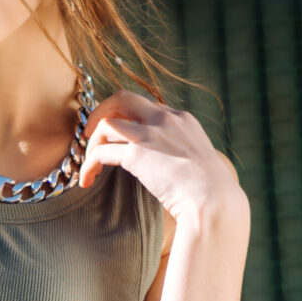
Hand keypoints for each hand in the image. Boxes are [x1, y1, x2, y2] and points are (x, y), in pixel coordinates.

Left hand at [77, 91, 248, 237]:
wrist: (214, 201)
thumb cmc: (211, 193)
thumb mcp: (199, 163)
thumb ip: (182, 156)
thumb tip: (173, 170)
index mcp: (182, 119)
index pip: (146, 106)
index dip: (127, 117)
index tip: (119, 134)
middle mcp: (165, 119)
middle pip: (123, 98)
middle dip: (101, 111)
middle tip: (89, 133)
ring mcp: (150, 134)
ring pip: (106, 124)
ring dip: (92, 143)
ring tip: (88, 164)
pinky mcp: (137, 154)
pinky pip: (101, 152)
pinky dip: (89, 165)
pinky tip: (87, 180)